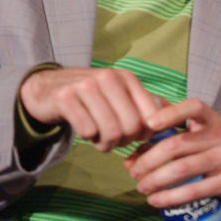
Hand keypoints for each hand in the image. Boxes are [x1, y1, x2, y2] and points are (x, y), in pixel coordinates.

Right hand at [19, 67, 162, 151]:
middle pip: (131, 127)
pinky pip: (87, 130)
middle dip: (123, 141)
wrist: (46, 88)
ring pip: (110, 131)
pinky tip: (84, 131)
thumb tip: (174, 118)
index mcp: (125, 78)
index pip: (151, 115)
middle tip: (113, 140)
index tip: (135, 137)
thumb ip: (144, 105)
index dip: (146, 134)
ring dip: (105, 143)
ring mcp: (85, 86)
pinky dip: (87, 138)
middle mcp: (107, 78)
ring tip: (98, 138)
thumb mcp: (118, 94)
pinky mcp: (65, 97)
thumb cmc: (88, 96)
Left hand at [125, 98, 220, 208]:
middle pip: (177, 144)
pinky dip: (170, 196)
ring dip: (156, 179)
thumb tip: (129, 160)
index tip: (148, 123)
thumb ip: (160, 142)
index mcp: (209, 118)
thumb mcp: (191, 139)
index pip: (192, 107)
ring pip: (182, 168)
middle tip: (133, 171)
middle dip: (149, 159)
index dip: (170, 113)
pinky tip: (155, 200)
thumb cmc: (208, 153)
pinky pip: (194, 189)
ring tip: (141, 187)